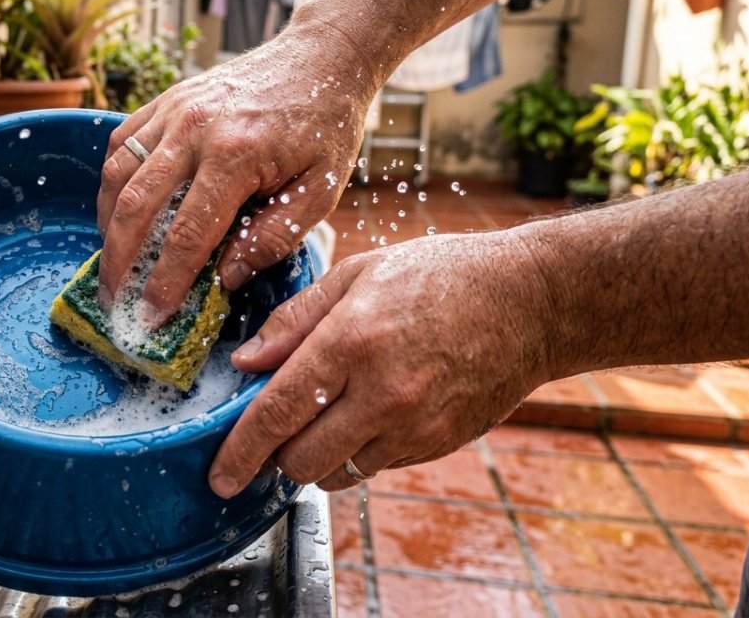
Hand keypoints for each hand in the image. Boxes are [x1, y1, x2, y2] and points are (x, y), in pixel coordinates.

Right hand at [95, 27, 373, 324]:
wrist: (323, 55)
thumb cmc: (327, 126)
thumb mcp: (319, 192)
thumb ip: (271, 239)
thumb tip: (222, 279)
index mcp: (235, 154)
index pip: (187, 235)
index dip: (164, 283)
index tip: (151, 318)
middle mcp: (194, 128)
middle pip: (136, 207)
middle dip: (120, 263)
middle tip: (115, 303)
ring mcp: (174, 109)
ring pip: (117, 174)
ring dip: (108, 225)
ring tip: (113, 263)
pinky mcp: (166, 99)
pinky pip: (121, 143)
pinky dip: (111, 183)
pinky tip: (118, 212)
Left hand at [208, 230, 564, 496]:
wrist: (529, 301)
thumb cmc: (439, 276)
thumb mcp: (358, 274)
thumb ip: (294, 321)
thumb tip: (245, 362)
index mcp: (350, 341)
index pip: (276, 413)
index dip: (238, 452)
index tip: (219, 475)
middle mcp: (381, 392)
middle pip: (300, 459)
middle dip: (274, 455)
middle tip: (273, 432)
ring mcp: (413, 425)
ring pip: (336, 474)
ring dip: (315, 459)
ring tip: (322, 420)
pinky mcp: (437, 444)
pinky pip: (375, 468)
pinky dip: (357, 454)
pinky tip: (368, 416)